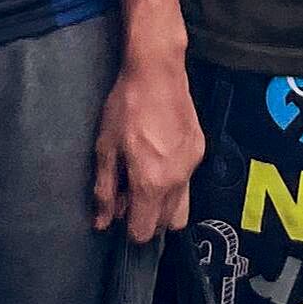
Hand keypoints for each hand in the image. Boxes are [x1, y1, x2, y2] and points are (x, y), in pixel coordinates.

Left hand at [90, 45, 204, 242]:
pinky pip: (188, 180)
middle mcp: (177, 181)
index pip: (144, 231)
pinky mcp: (200, 151)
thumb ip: (105, 190)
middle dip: (148, 220)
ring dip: (164, 204)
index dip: (129, 230)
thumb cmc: (127, 107)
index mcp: (151, 183)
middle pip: (167, 224)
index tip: (120, 216)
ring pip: (182, 205)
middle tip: (130, 198)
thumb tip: (102, 222)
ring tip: (145, 179)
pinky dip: (174, 181)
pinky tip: (158, 157)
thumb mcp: (106, 148)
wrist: (158, 72)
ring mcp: (192, 166)